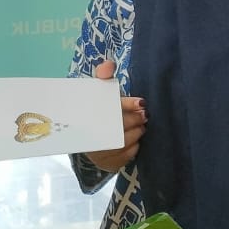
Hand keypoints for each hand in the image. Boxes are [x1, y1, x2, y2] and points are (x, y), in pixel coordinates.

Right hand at [81, 58, 145, 172]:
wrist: (84, 136)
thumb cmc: (96, 111)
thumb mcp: (97, 92)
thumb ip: (103, 76)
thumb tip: (109, 64)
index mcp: (88, 113)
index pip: (110, 108)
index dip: (128, 104)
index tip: (140, 102)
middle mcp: (90, 134)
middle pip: (119, 126)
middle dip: (135, 119)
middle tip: (144, 115)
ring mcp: (98, 152)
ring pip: (124, 142)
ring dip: (137, 133)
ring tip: (140, 126)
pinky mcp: (106, 163)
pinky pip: (126, 156)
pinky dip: (134, 147)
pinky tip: (134, 140)